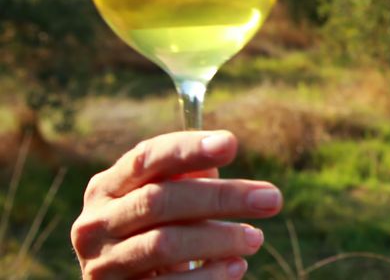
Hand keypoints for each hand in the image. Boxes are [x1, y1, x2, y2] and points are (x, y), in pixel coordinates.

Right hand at [71, 131, 282, 278]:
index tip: (231, 143)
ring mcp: (103, 264)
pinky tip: (236, 266)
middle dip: (221, 197)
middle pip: (160, 200)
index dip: (187, 149)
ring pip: (163, 244)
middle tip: (272, 199)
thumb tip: (219, 149)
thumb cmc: (155, 233)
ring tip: (255, 238)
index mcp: (108, 187)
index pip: (147, 158)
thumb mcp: (166, 202)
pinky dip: (207, 276)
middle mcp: (96, 223)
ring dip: (218, 238)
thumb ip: (187, 177)